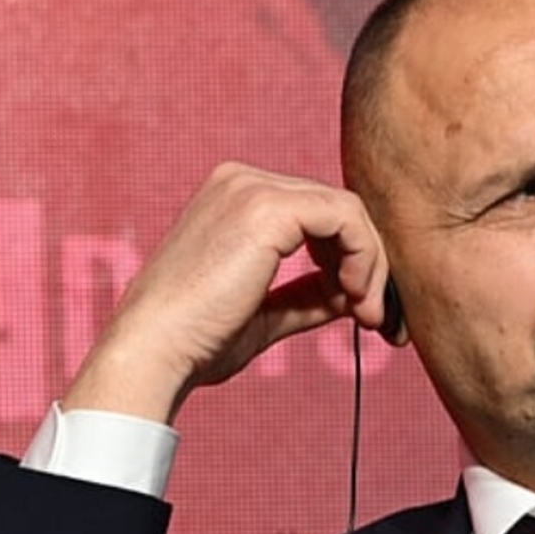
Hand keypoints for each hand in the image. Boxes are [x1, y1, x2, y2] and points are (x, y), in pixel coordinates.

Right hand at [63, 162, 398, 422]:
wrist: (154, 352)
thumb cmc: (196, 341)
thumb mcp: (263, 312)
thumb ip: (308, 295)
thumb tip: (353, 293)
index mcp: (234, 197)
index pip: (318, 214)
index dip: (352, 261)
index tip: (365, 312)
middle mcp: (242, 180)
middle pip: (338, 209)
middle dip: (370, 264)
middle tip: (379, 319)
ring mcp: (252, 188)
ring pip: (349, 211)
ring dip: (371, 267)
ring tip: (368, 316)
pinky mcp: (268, 208)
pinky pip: (347, 218)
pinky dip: (365, 259)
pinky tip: (355, 299)